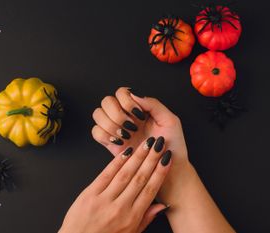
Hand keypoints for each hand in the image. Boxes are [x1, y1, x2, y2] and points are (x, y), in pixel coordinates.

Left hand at [59, 136, 171, 232]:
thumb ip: (146, 219)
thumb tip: (161, 205)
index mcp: (132, 218)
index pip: (150, 190)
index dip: (160, 172)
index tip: (167, 158)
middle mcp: (119, 208)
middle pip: (140, 178)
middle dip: (152, 159)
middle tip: (159, 144)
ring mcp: (104, 200)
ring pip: (125, 174)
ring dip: (138, 156)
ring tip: (146, 144)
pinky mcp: (89, 195)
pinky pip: (106, 174)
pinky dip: (117, 162)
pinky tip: (126, 152)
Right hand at [91, 87, 190, 202]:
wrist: (169, 168)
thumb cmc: (174, 146)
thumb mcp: (170, 120)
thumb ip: (154, 104)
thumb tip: (134, 95)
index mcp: (140, 108)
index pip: (122, 92)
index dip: (127, 101)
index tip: (140, 115)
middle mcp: (126, 116)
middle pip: (106, 101)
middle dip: (117, 113)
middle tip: (133, 127)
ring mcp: (117, 129)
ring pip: (98, 114)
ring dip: (110, 123)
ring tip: (127, 135)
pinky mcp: (110, 143)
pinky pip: (96, 132)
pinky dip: (105, 134)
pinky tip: (120, 142)